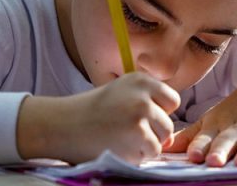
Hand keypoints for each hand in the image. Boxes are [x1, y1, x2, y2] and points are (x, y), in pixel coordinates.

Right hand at [17, 72, 179, 163]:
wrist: (64, 124)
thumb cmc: (92, 111)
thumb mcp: (122, 92)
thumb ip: (147, 104)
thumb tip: (171, 136)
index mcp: (141, 80)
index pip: (172, 100)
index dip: (160, 112)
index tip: (141, 116)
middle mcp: (143, 94)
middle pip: (168, 123)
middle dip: (154, 133)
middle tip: (128, 132)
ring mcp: (140, 114)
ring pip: (162, 139)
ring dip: (146, 145)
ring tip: (123, 139)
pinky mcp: (136, 136)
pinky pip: (151, 153)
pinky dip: (138, 156)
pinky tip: (119, 147)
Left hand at [164, 66, 236, 166]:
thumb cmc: (232, 111)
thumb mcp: (209, 121)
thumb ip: (187, 137)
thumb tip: (162, 148)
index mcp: (214, 125)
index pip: (204, 137)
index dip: (197, 145)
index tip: (190, 155)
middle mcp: (232, 127)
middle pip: (224, 139)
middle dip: (217, 149)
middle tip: (209, 160)